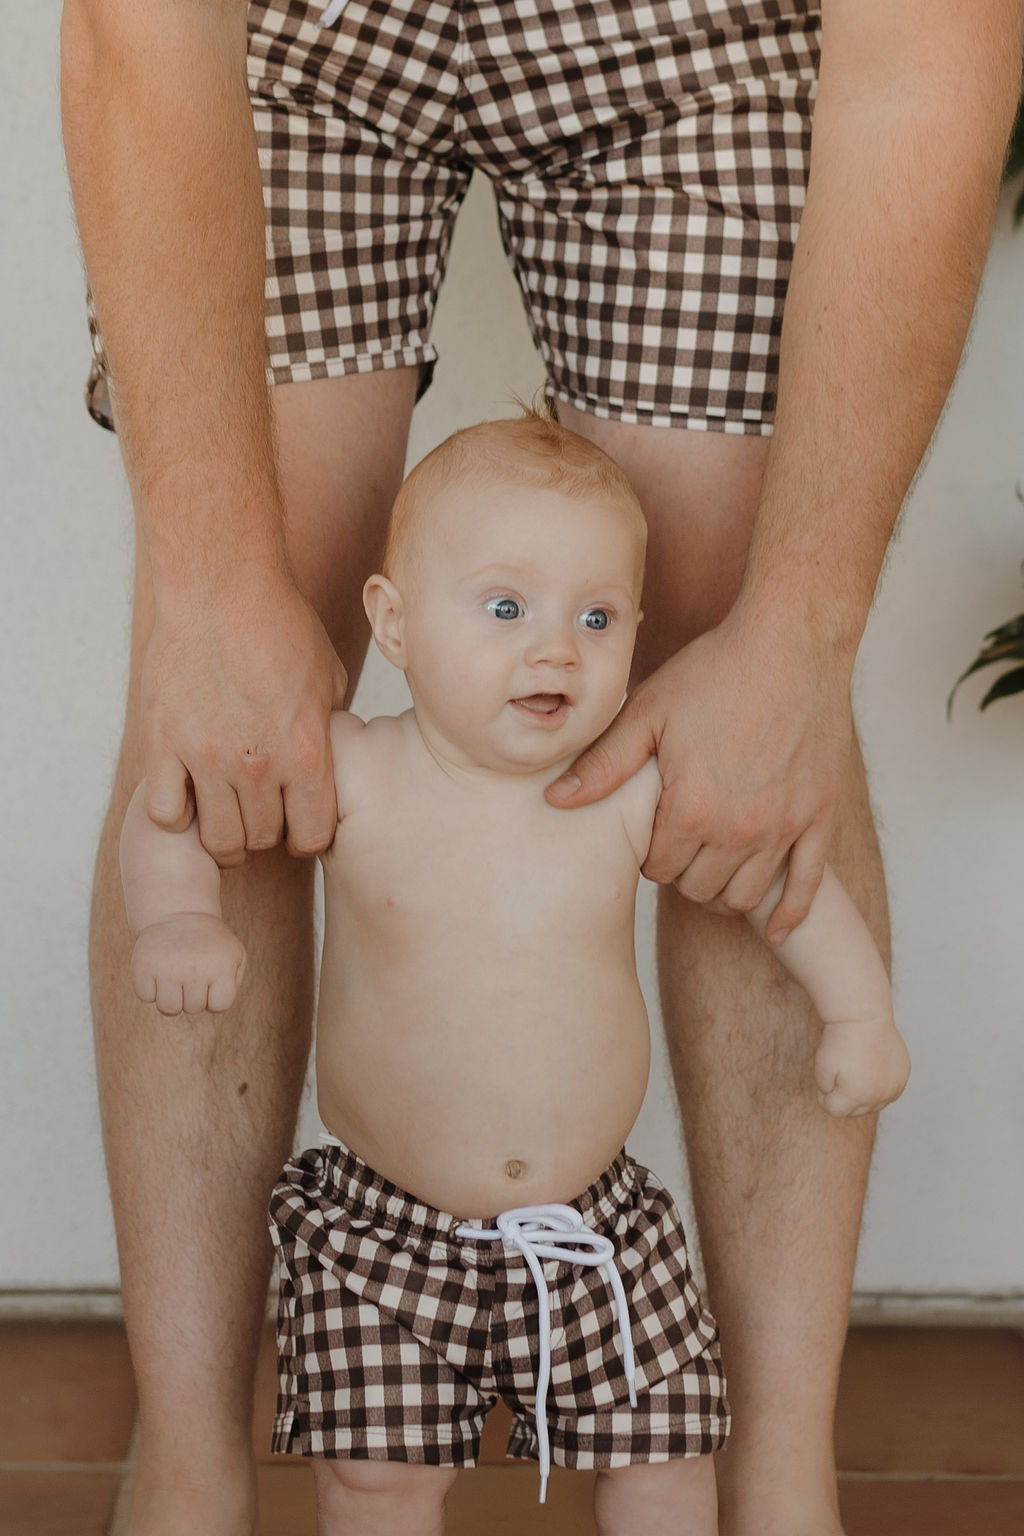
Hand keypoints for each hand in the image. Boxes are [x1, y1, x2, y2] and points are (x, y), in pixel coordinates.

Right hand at [130, 913, 247, 1015]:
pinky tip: (158, 971)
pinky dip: (150, 988)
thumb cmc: (209, 942)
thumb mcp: (234, 955)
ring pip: (168, 1009)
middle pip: (193, 1009)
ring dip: (171, 997)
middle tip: (191, 972)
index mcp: (221, 966)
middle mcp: (194, 969)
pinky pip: (146, 997)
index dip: (214, 998)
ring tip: (175, 977)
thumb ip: (232, 983)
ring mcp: (166, 969)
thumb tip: (214, 1006)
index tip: (211, 980)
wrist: (178, 911)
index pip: (220, 1006)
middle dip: (192, 995)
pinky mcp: (142, 966)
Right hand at [140, 568, 346, 864]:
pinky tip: (185, 790)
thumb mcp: (328, 677)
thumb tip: (331, 754)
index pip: (313, 837)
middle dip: (265, 830)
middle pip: (262, 839)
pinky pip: (165, 813)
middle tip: (258, 809)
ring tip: (223, 811)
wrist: (221, 585)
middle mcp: (258, 765)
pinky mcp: (163, 744)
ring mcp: (207, 758)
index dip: (306, 834)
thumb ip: (329, 728)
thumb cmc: (280, 622)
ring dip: (223, 833)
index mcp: (306, 752)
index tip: (297, 820)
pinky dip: (175, 813)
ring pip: (216, 838)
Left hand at [546, 610, 853, 934]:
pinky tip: (775, 927)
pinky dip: (790, 913)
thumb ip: (603, 765)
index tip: (654, 833)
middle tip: (680, 846)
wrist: (792, 642)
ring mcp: (784, 828)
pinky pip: (806, 887)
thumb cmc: (716, 670)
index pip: (659, 868)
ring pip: (744, 895)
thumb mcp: (647, 712)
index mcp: (691, 808)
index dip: (651, 854)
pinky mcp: (820, 818)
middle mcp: (738, 829)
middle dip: (683, 873)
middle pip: (699, 888)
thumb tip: (555, 800)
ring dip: (723, 890)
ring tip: (713, 867)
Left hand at [815, 1017, 910, 1116]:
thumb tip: (834, 1101)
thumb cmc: (839, 1040)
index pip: (834, 1111)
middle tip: (839, 1073)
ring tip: (855, 1072)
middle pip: (855, 1111)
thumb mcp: (821, 1067)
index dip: (825, 1096)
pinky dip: (880, 1087)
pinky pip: (889, 1092)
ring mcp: (894, 1086)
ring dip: (863, 1095)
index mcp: (856, 1096)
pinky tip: (871, 1071)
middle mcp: (879, 1096)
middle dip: (844, 1098)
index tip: (825, 1078)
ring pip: (874, 1104)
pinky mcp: (903, 1075)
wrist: (863, 1017)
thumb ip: (826, 1092)